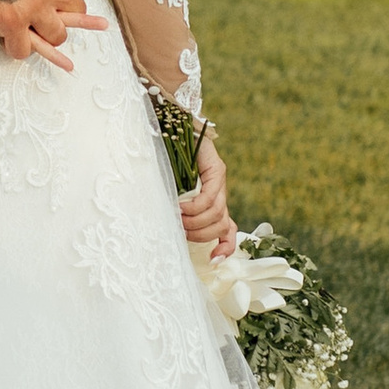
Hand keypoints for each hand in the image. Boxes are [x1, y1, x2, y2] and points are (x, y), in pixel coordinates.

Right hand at [0, 0, 93, 67]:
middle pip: (75, 6)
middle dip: (69, 10)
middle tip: (60, 11)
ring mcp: (34, 9)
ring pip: (57, 32)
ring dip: (52, 33)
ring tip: (46, 33)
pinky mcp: (12, 24)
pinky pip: (25, 47)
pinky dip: (24, 49)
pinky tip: (29, 51)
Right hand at [178, 129, 235, 260]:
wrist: (167, 127)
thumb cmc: (161, 165)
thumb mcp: (168, 194)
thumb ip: (175, 212)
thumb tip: (173, 234)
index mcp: (212, 203)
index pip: (228, 231)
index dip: (225, 248)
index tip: (213, 260)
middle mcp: (219, 194)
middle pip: (220, 227)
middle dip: (198, 235)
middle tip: (178, 228)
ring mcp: (219, 182)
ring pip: (216, 216)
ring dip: (193, 222)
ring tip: (176, 216)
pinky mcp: (216, 170)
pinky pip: (210, 197)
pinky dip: (195, 207)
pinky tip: (181, 207)